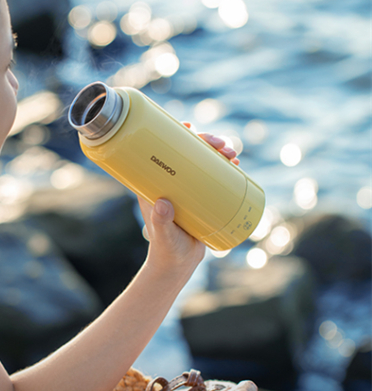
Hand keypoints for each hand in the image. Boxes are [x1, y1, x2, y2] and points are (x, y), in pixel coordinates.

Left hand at [138, 122, 238, 279]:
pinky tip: (235, 163)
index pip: (163, 150)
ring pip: (203, 161)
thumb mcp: (163, 233)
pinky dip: (224, 166)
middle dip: (207, 141)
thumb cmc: (166, 248)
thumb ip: (161, 221)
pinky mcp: (201, 197)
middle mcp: (171, 180)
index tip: (190, 127)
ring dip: (219, 151)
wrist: (177, 264)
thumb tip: (162, 204)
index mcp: (154, 181)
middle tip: (222, 145)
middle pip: (188, 151)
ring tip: (233, 155)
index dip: (176, 134)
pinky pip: (213, 176)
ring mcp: (187, 188)